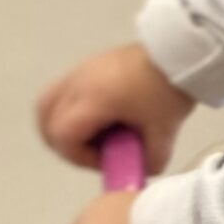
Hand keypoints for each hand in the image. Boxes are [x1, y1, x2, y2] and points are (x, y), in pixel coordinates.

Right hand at [35, 43, 194, 172]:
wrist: (178, 52)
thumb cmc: (168, 91)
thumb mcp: (163, 132)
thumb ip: (148, 160)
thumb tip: (137, 172)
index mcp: (92, 100)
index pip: (62, 136)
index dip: (78, 156)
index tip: (106, 159)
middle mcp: (77, 83)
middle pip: (46, 120)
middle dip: (64, 143)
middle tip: (93, 150)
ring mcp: (78, 70)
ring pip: (47, 104)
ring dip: (61, 125)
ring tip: (93, 134)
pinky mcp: (86, 65)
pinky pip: (61, 92)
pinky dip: (70, 110)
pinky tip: (101, 116)